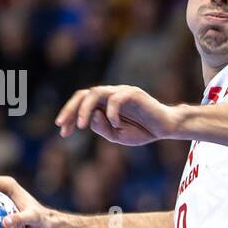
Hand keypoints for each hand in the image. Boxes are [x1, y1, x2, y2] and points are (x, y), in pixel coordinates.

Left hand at [55, 85, 175, 145]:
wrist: (165, 128)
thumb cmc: (142, 131)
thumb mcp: (117, 136)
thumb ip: (102, 128)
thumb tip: (91, 116)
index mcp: (104, 104)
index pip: (81, 104)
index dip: (69, 116)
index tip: (63, 132)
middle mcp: (110, 95)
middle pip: (83, 94)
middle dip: (70, 109)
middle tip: (62, 125)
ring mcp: (121, 92)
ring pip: (96, 92)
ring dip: (85, 108)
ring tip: (80, 125)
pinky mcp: (134, 93)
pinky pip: (117, 99)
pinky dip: (112, 112)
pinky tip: (116, 124)